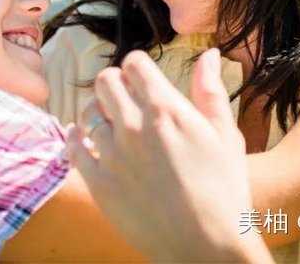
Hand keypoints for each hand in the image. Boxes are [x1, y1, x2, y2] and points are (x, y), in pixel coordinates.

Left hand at [68, 48, 271, 262]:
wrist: (207, 248)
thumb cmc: (224, 191)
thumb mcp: (226, 136)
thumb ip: (211, 90)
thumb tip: (209, 53)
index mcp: (166, 110)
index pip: (133, 63)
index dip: (138, 68)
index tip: (143, 81)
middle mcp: (134, 126)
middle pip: (105, 81)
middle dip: (116, 85)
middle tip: (127, 102)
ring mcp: (112, 154)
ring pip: (88, 112)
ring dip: (100, 114)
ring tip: (113, 126)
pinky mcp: (97, 182)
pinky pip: (73, 145)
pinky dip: (77, 138)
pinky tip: (88, 140)